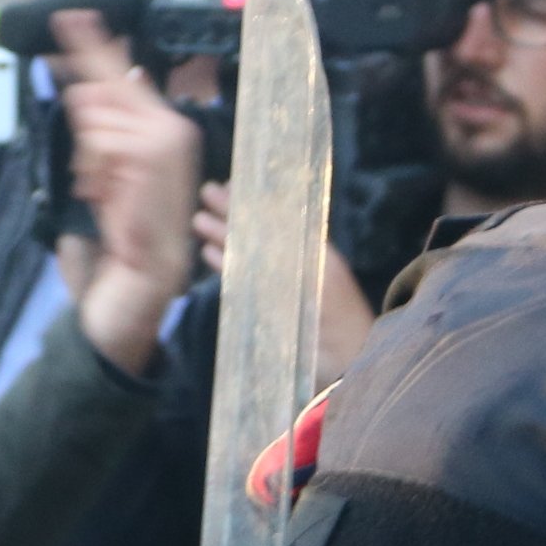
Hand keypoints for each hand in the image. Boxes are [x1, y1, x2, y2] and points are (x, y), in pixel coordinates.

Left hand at [49, 10, 201, 372]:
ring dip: (87, 159)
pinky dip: (93, 169)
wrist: (140, 279)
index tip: (68, 16)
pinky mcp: (152, 153)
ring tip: (106, 194)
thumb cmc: (125, 233)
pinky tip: (107, 196)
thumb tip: (92, 87)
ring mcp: (165, 138)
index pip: (120, 73)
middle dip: (85, 126)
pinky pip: (99, 138)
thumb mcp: (107, 177)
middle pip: (102, 86)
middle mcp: (171, 127)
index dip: (91, 45)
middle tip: (98, 175)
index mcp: (164, 128)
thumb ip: (102, 131)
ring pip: (94, 114)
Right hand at [188, 178, 376, 375]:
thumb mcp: (318, 275)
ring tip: (198, 221)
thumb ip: (292, 252)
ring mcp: (281, 286)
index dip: (253, 202)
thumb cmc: (339, 316)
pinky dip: (227, 266)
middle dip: (232, 213)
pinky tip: (209, 254)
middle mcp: (294, 263)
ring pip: (247, 254)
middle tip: (207, 192)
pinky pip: (244, 280)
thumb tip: (265, 220)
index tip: (231, 184)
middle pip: (257, 232)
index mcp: (310, 250)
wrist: (347, 360)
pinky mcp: (271, 308)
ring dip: (224, 237)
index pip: (275, 217)